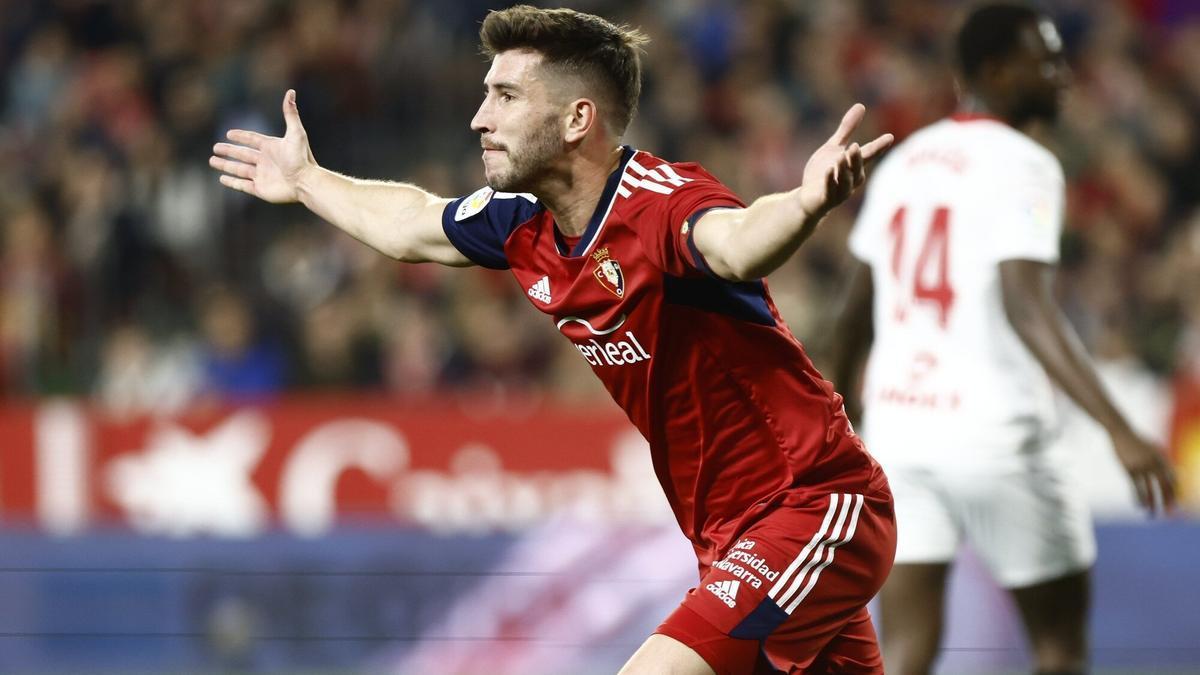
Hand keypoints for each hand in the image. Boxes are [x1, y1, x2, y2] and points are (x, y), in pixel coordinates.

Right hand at [209, 89, 315, 202]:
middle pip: (243, 155)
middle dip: (229, 151)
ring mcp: (262, 176)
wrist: (306, 182)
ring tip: (212, 161)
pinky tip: (222, 179)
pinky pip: (242, 185)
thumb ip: (290, 113)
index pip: (252, 140)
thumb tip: (291, 92)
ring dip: (226, 165)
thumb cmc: (302, 158)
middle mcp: (266, 161)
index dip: (241, 136)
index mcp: (271, 147)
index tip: (229, 133)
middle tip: (215, 147)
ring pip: (239, 170)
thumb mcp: (296, 133)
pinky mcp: (260, 189)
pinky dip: (232, 182)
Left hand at [797, 103, 892, 219]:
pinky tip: (830, 170)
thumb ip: (847, 129)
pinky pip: (830, 190)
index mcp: (855, 166)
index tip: (889, 137)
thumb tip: (861, 105)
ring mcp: (840, 191)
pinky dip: (831, 181)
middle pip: (856, 168)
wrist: (809, 197)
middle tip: (855, 146)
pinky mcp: (827, 199)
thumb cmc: (824, 172)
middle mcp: (851, 179)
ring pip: (845, 181)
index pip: (869, 154)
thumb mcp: (833, 147)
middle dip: (856, 158)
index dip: (878, 147)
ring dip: (844, 169)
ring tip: (841, 157)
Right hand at [1111, 429, 1176, 514]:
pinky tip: (1140, 506)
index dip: (1176, 493)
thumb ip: (1164, 460)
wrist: (1121, 432)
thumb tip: (1176, 472)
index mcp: (1163, 458)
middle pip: (1164, 486)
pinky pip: (1136, 487)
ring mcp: (1141, 467)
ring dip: (1152, 504)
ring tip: (1153, 514)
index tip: (1177, 504)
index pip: (1174, 479)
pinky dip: (1139, 498)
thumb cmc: (1138, 440)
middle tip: (1169, 513)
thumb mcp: (1154, 448)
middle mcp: (1155, 463)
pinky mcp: (1129, 469)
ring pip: (1149, 489)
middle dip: (1167, 501)